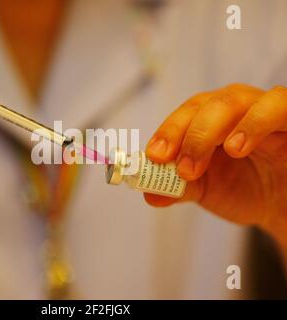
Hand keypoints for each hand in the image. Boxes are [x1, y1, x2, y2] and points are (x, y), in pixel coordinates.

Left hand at [145, 84, 286, 247]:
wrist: (283, 206)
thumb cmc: (245, 189)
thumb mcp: (207, 191)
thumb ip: (179, 188)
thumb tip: (150, 195)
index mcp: (211, 119)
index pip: (186, 114)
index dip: (169, 131)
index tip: (154, 156)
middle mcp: (237, 108)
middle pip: (208, 103)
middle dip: (188, 134)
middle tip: (182, 169)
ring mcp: (265, 110)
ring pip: (238, 100)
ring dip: (214, 129)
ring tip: (206, 161)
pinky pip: (280, 106)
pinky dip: (257, 122)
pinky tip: (238, 147)